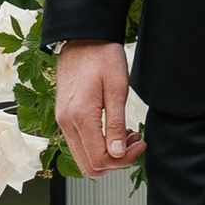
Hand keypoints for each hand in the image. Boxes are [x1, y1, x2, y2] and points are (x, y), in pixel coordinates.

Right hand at [55, 41, 144, 178]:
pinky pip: (80, 144)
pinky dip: (98, 145)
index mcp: (80, 117)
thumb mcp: (117, 89)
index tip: (140, 144)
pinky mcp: (65, 117)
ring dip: (108, 154)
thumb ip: (116, 125)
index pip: (98, 160)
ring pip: (84, 158)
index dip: (123, 160)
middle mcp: (66, 123)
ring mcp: (63, 121)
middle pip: (89, 166)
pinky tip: (115, 130)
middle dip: (116, 161)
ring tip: (128, 135)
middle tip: (136, 143)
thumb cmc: (101, 57)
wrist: (82, 39)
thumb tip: (118, 154)